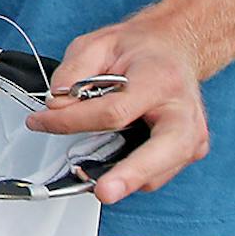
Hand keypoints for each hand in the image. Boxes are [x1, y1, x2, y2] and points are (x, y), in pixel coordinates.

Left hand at [27, 14, 209, 204]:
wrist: (174, 49)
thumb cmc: (139, 50)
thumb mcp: (98, 44)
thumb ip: (73, 72)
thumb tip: (56, 104)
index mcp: (160, 79)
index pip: (114, 111)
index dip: (72, 121)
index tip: (41, 121)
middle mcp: (184, 111)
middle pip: (160, 151)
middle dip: (130, 175)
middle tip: (104, 191)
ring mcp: (193, 135)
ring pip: (158, 172)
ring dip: (122, 179)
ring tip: (91, 175)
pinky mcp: (191, 151)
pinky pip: (157, 174)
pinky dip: (131, 175)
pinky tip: (112, 165)